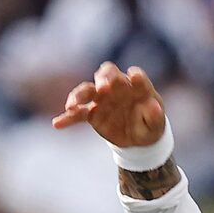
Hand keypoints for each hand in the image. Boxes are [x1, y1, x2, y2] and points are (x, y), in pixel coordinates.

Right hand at [51, 60, 165, 150]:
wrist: (138, 139)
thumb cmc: (149, 125)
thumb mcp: (156, 125)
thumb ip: (155, 116)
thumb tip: (154, 108)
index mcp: (137, 86)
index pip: (136, 77)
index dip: (136, 76)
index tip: (134, 76)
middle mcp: (117, 87)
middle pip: (107, 74)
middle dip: (103, 78)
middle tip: (102, 88)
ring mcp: (102, 99)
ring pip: (87, 90)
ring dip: (79, 95)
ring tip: (72, 105)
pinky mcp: (92, 113)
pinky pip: (78, 114)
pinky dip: (68, 118)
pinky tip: (57, 123)